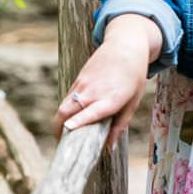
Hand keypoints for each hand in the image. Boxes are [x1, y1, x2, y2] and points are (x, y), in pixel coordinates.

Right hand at [58, 17, 160, 133]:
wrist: (126, 46)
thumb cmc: (133, 76)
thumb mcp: (132, 102)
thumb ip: (120, 125)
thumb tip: (110, 147)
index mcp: (111, 98)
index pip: (91, 112)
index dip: (78, 121)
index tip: (67, 129)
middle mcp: (94, 91)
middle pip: (67, 110)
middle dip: (59, 129)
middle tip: (61, 144)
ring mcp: (83, 84)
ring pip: (64, 105)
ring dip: (60, 121)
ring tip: (62, 135)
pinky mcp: (79, 79)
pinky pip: (68, 98)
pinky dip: (66, 110)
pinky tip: (70, 118)